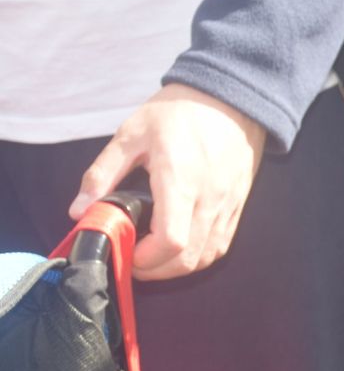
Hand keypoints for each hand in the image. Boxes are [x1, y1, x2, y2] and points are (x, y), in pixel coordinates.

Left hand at [71, 83, 266, 280]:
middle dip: (156, 270)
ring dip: (177, 268)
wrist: (231, 100)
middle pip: (188, 258)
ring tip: (152, 258)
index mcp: (180, 180)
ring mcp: (227, 206)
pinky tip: (179, 250)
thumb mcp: (131, 134)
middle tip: (133, 261)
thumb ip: (102, 173)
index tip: (126, 254)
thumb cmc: (179, 113)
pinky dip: (198, 257)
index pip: (171, 240)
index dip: (146, 259)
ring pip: (206, 257)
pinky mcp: (237, 208)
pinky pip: (219, 246)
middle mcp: (209, 199)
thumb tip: (79, 211)